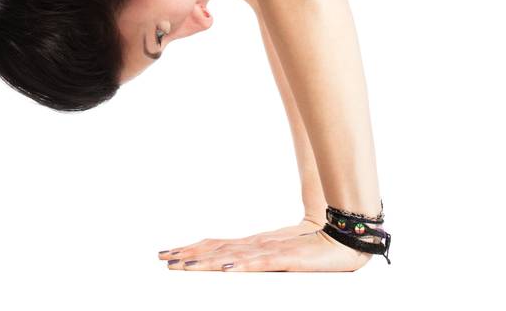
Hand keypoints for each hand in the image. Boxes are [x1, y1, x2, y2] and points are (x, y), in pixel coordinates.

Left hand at [158, 221, 369, 271]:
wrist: (342, 236)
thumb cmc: (314, 245)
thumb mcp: (280, 254)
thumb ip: (260, 259)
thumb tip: (234, 265)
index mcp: (253, 244)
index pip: (215, 245)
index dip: (192, 249)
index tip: (170, 253)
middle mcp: (255, 245)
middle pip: (215, 249)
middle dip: (188, 255)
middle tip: (163, 258)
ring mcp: (269, 250)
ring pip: (230, 256)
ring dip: (205, 262)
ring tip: (182, 266)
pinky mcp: (285, 258)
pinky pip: (259, 263)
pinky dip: (240, 266)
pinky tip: (225, 269)